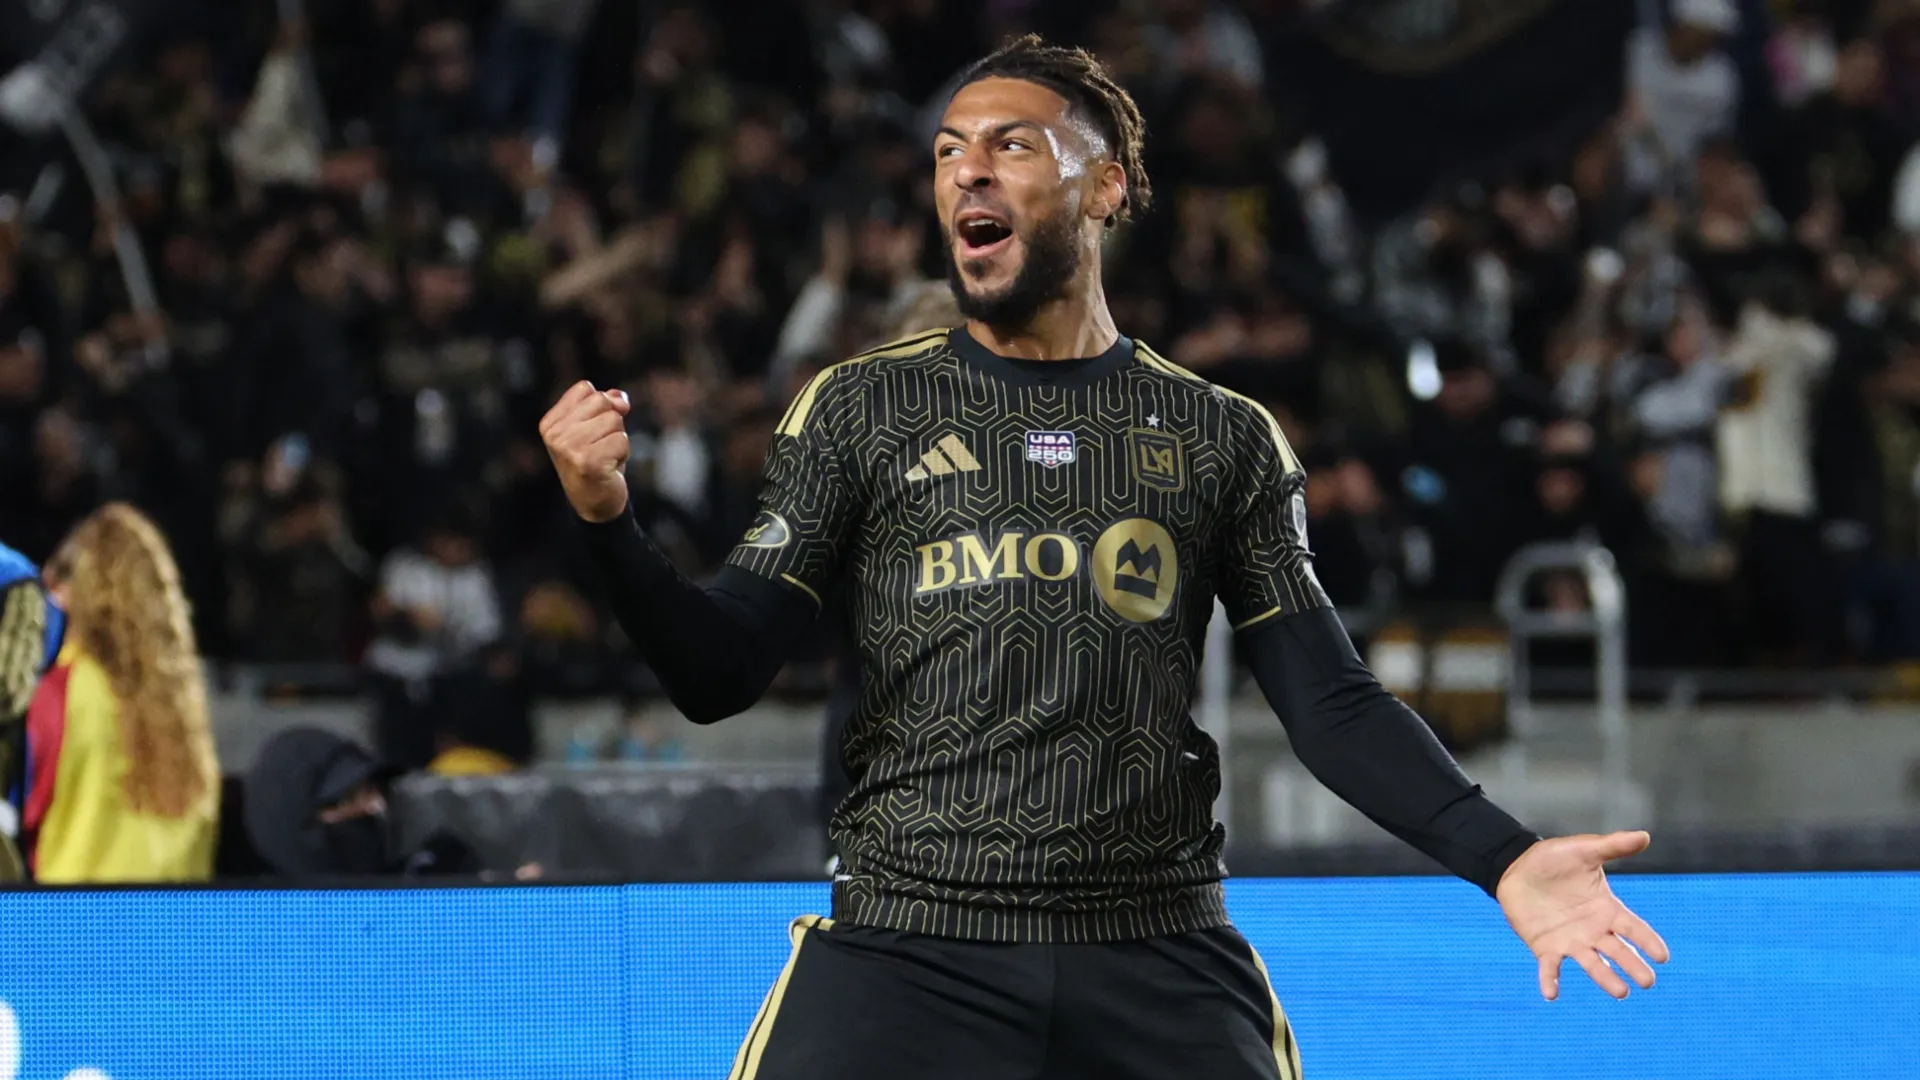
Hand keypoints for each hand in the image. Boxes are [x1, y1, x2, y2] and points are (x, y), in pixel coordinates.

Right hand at [540, 380, 633, 522]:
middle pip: (602, 401)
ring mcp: (569, 448)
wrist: (595, 505)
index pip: (586, 389)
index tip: (593, 431)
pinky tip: (610, 468)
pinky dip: (623, 454)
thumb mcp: (596, 428)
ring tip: (606, 457)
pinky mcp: (588, 461)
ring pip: (615, 420)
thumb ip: (606, 405)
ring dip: (619, 440)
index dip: (602, 406)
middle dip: (612, 423)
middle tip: (602, 447)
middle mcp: (555, 435)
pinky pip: (622, 440)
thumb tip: (619, 399)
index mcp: (550, 423)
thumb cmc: (597, 462)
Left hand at [1496, 831, 1669, 1000]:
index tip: (1662, 956)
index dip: (1648, 941)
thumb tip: (1644, 836)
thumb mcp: (1584, 850)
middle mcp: (1594, 930)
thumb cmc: (1554, 859)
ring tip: (1621, 992)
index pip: (1633, 928)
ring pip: (1592, 964)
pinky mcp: (1546, 947)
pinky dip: (1551, 981)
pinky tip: (1551, 993)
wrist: (1516, 867)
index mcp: (1606, 909)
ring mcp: (1571, 941)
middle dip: (1633, 966)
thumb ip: (1612, 846)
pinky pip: (1550, 968)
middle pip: (1618, 951)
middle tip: (1647, 981)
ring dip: (1605, 978)